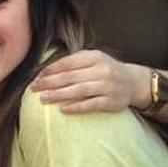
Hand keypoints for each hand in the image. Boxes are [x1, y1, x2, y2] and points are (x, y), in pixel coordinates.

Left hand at [30, 50, 146, 113]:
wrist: (133, 82)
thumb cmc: (106, 70)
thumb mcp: (93, 60)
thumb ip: (73, 63)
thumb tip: (45, 71)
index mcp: (94, 57)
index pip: (68, 62)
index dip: (51, 70)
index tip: (37, 76)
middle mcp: (102, 70)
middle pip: (71, 77)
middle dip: (50, 82)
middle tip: (34, 88)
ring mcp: (107, 86)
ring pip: (79, 90)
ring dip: (59, 95)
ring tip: (43, 99)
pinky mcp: (111, 102)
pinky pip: (91, 105)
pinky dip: (76, 107)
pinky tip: (63, 109)